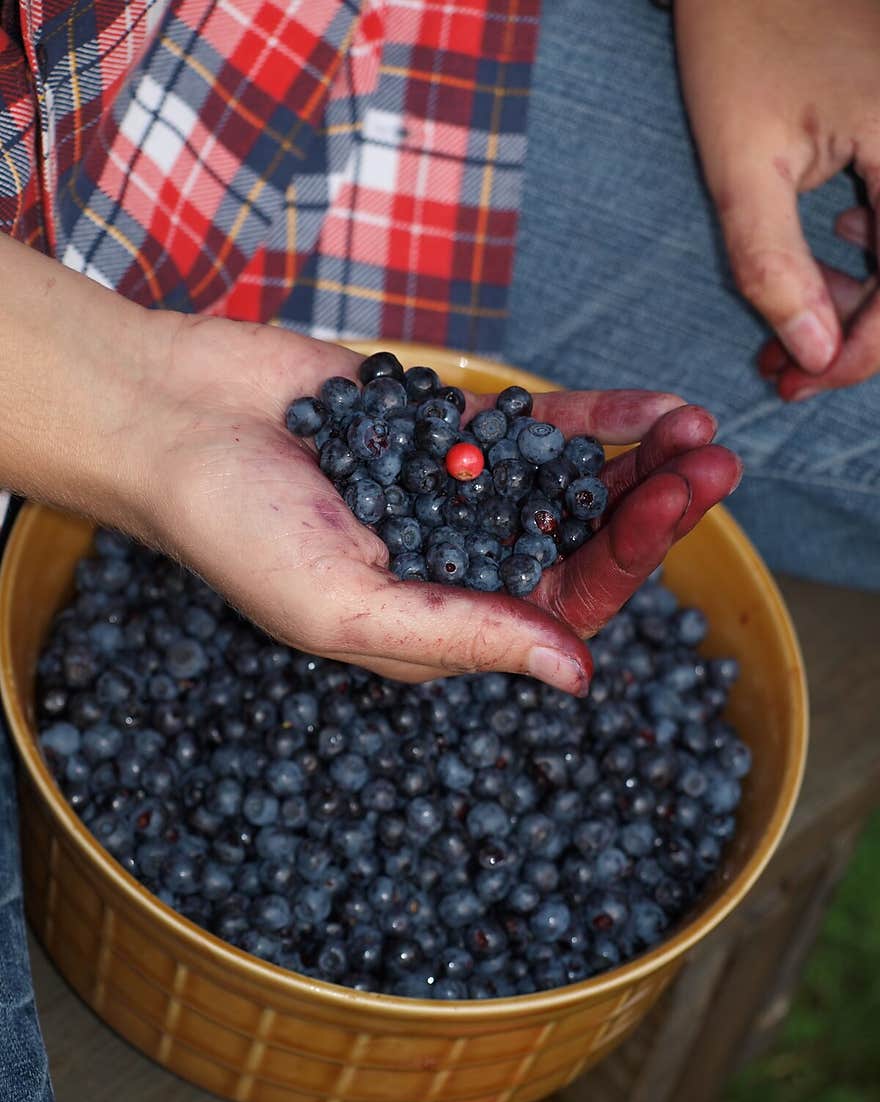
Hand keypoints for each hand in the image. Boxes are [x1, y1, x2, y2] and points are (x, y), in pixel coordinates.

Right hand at [147, 314, 739, 693]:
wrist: (171, 421)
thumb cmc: (237, 531)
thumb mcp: (347, 608)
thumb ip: (463, 634)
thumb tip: (577, 677)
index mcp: (442, 624)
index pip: (560, 609)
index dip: (625, 564)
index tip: (672, 507)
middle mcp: (461, 563)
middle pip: (580, 544)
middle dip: (649, 509)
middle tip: (714, 467)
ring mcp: (458, 493)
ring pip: (570, 485)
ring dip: (637, 464)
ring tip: (699, 433)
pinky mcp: (446, 427)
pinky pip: (534, 428)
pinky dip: (591, 419)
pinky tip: (652, 408)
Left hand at [675, 0, 879, 398]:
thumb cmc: (739, 45)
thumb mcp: (741, 166)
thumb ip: (773, 265)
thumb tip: (811, 353)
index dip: (862, 350)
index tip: (800, 380)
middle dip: (857, 333)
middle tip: (784, 366)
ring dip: (865, 299)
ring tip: (789, 324)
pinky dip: (877, 252)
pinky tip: (832, 250)